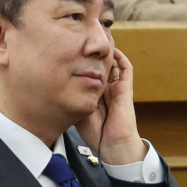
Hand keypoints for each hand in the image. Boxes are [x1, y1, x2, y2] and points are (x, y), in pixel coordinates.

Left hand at [74, 48, 145, 164]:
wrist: (113, 145)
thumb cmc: (95, 134)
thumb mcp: (77, 112)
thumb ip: (73, 98)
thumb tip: (60, 86)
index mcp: (94, 95)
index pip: (88, 74)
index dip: (81, 64)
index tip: (69, 54)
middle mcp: (105, 90)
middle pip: (100, 66)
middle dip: (92, 55)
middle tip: (82, 42)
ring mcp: (116, 88)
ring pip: (113, 64)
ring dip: (106, 53)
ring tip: (97, 41)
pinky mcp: (125, 89)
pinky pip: (126, 68)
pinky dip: (120, 57)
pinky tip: (112, 50)